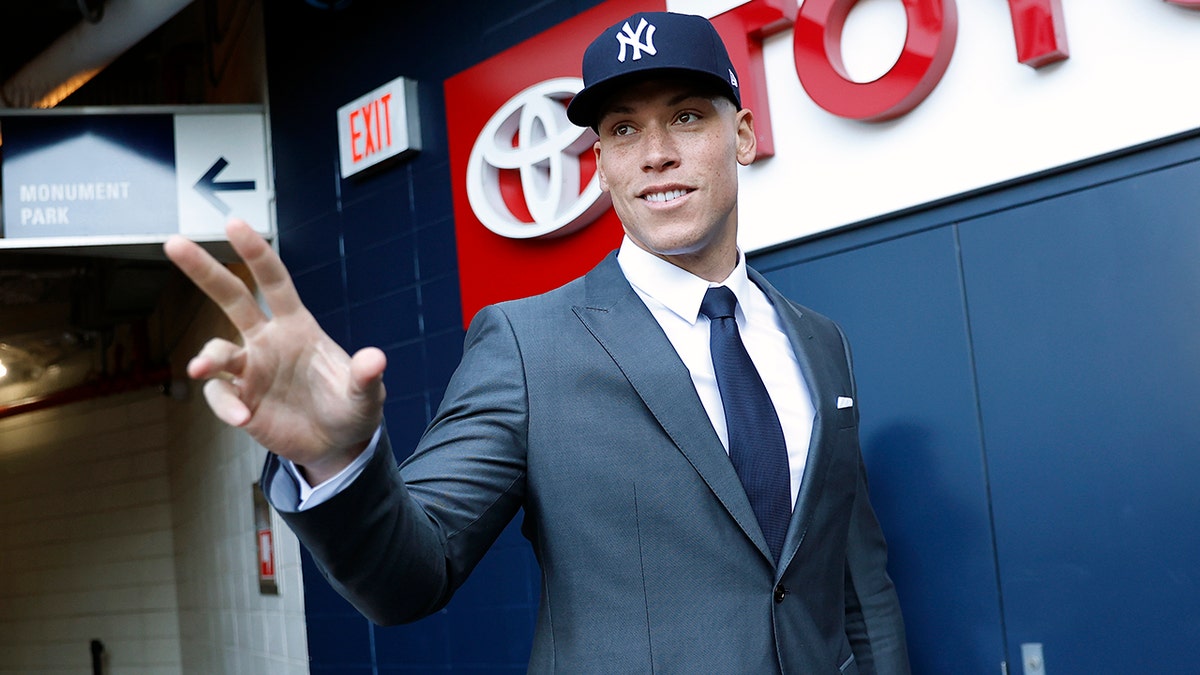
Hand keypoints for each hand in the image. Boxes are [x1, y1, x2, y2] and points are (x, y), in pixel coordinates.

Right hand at [163, 219, 386, 483]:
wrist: (337, 444)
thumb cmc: (351, 407)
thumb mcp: (365, 393)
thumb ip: (366, 376)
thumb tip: (375, 358)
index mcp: (297, 326)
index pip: (273, 281)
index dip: (255, 253)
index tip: (233, 223)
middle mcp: (267, 341)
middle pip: (230, 298)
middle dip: (203, 270)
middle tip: (173, 242)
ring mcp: (251, 370)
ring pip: (216, 350)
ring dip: (208, 357)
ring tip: (203, 368)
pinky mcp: (241, 400)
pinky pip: (222, 395)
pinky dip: (226, 405)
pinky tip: (243, 417)